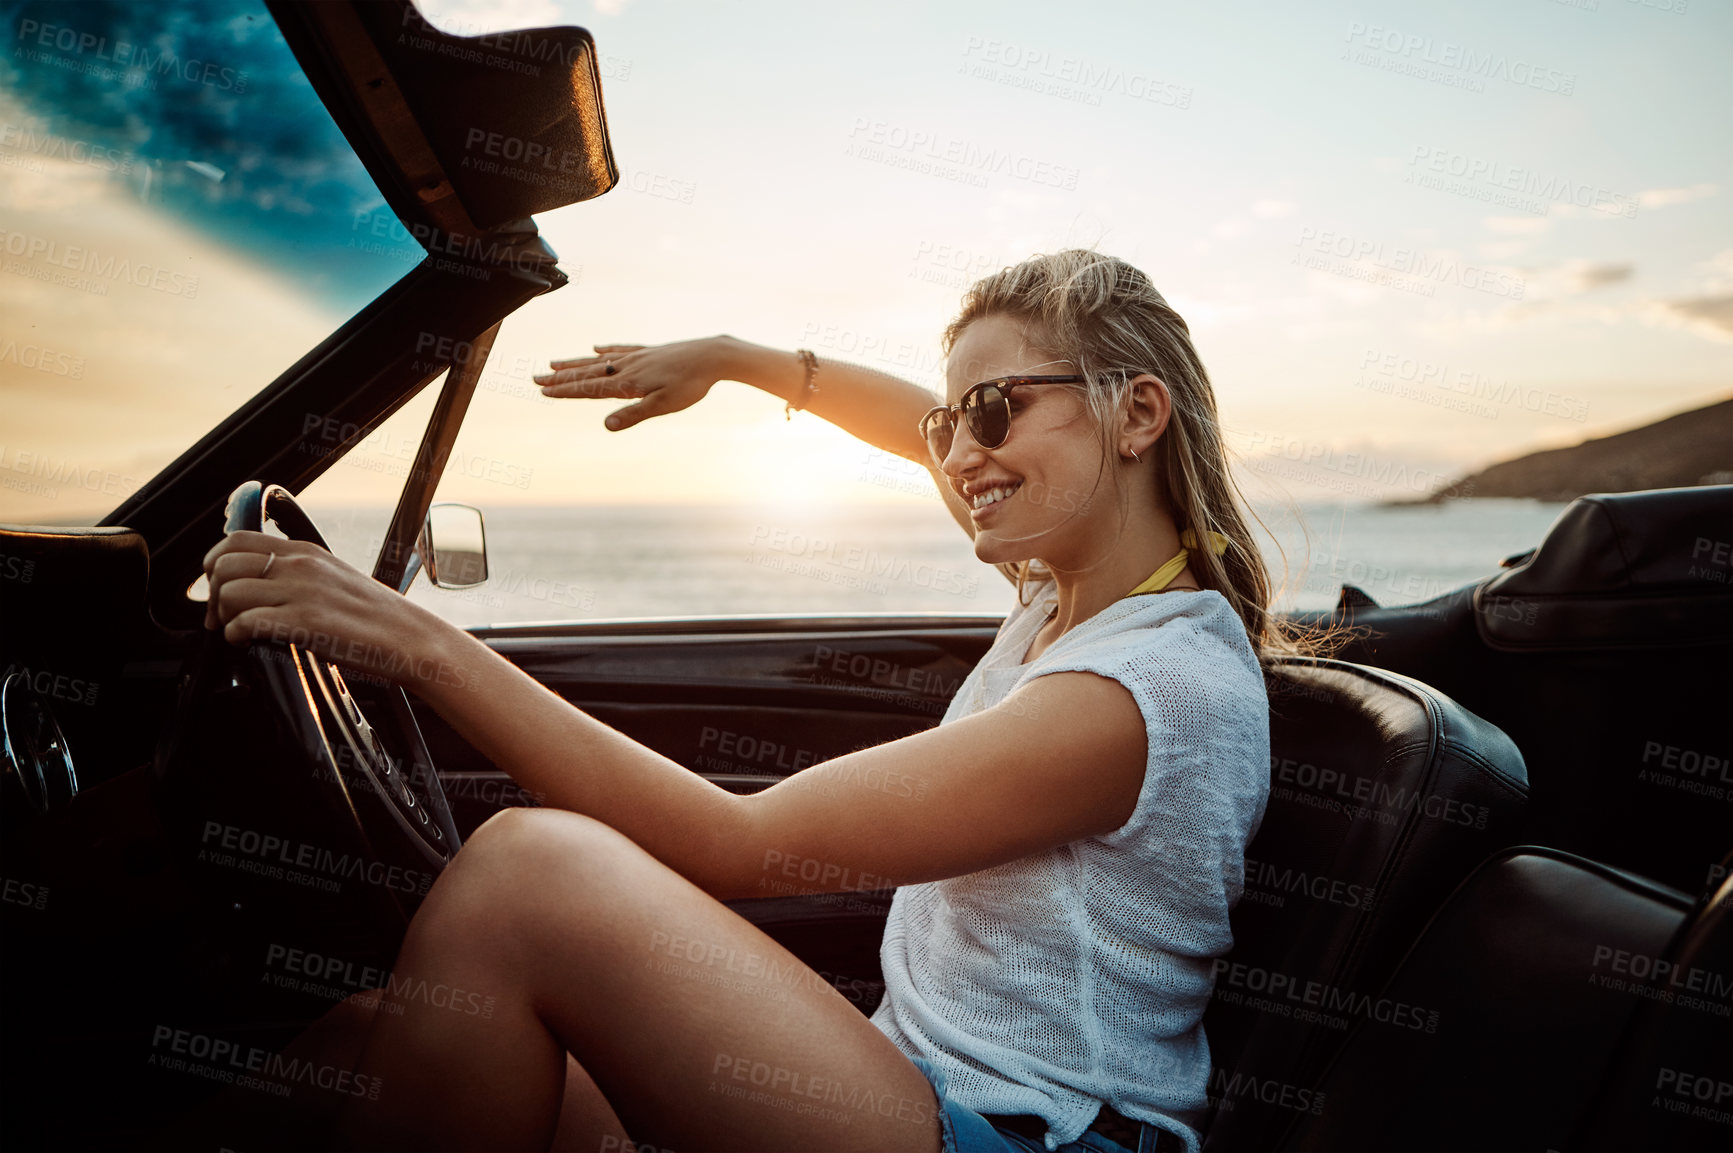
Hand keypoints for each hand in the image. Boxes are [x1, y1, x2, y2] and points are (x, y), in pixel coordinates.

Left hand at [202, 531, 461, 689]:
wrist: (413, 640)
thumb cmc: (379, 619)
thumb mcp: (335, 580)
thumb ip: (300, 576)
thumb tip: (263, 587)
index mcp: (306, 552)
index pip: (235, 539)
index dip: (215, 564)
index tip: (220, 589)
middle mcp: (300, 565)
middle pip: (223, 564)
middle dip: (212, 594)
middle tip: (221, 618)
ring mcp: (302, 592)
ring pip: (228, 593)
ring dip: (223, 617)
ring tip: (238, 632)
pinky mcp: (305, 623)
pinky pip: (245, 623)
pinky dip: (236, 636)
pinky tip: (248, 643)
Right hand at [533, 338, 721, 429]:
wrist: (712, 355)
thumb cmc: (691, 384)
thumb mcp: (664, 405)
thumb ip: (634, 415)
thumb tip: (606, 426)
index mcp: (627, 382)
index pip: (589, 388)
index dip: (565, 391)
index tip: (543, 391)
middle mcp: (627, 366)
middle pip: (587, 372)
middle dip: (560, 377)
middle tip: (535, 378)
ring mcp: (637, 357)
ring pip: (599, 360)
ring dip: (575, 363)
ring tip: (554, 363)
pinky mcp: (649, 351)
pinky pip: (620, 349)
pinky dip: (606, 350)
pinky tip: (597, 347)